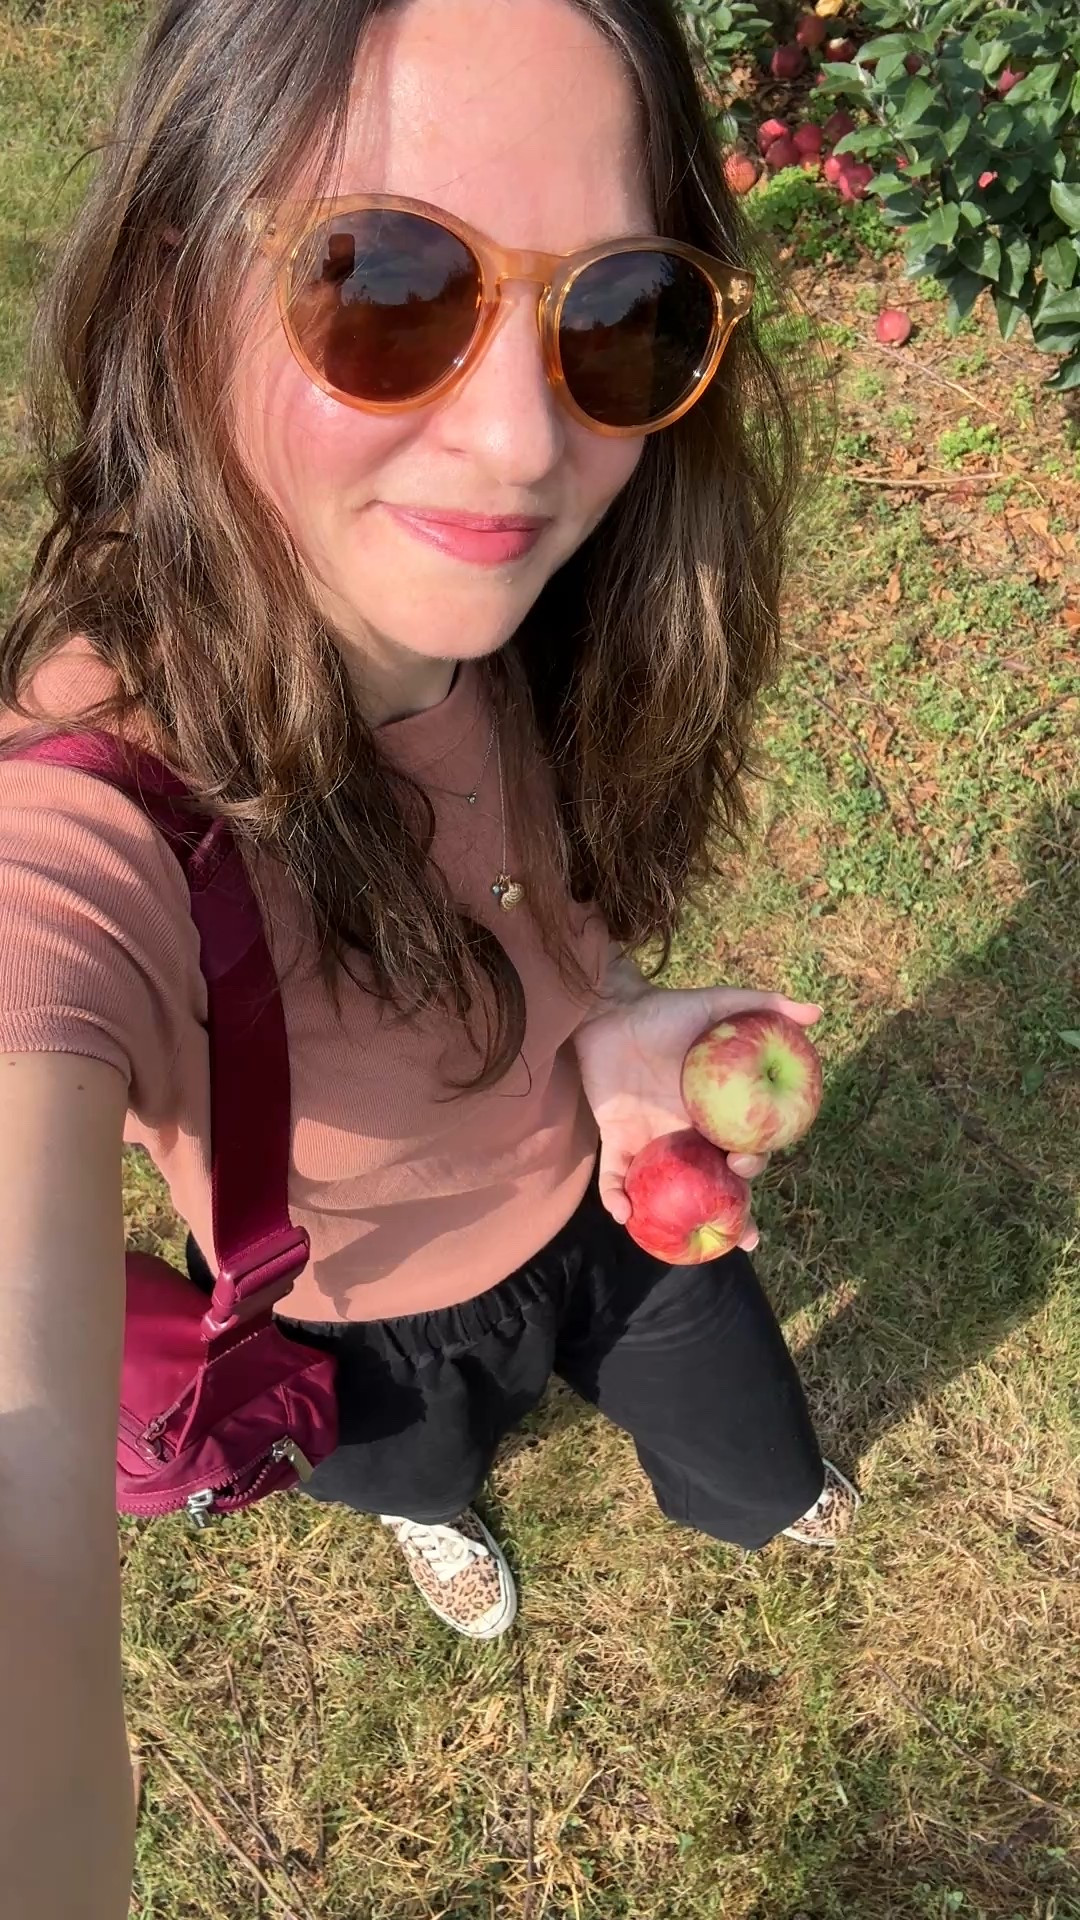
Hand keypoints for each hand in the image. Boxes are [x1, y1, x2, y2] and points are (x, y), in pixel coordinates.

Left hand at [573, 984, 821, 1247]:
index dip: (753, 1165)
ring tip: (685, 1251)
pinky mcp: (616, 1139)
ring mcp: (654, 1141)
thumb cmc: (667, 1009)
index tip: (747, 1166)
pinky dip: (617, 1197)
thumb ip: (762, 1006)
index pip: (746, 1148)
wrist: (610, 1007)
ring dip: (676, 1222)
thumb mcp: (718, 1004)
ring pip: (671, 1193)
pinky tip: (624, 1214)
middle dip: (733, 1216)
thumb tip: (814, 1013)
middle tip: (740, 1237)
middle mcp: (690, 1134)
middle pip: (716, 1185)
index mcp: (717, 1112)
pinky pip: (616, 1177)